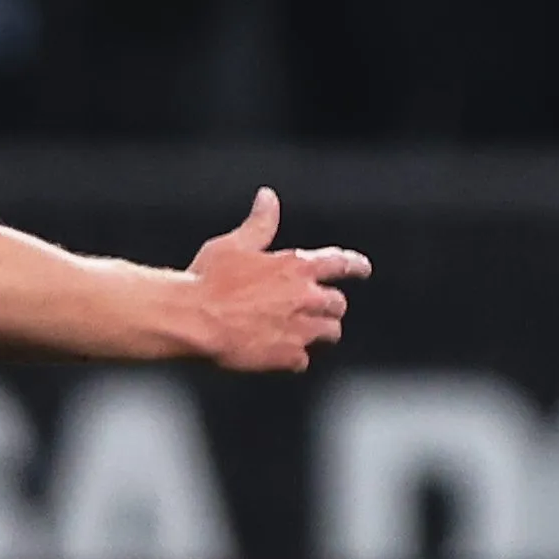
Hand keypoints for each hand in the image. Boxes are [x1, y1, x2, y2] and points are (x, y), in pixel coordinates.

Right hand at [182, 187, 366, 371]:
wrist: (194, 319)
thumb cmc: (209, 278)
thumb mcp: (234, 244)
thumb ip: (260, 224)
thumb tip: (269, 197)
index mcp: (296, 266)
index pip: (339, 263)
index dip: (354, 265)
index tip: (363, 269)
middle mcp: (306, 297)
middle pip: (338, 304)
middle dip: (330, 306)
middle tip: (318, 309)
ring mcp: (300, 329)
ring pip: (329, 333)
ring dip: (320, 332)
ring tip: (304, 333)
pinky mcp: (287, 355)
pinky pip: (303, 360)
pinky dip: (294, 358)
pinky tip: (279, 355)